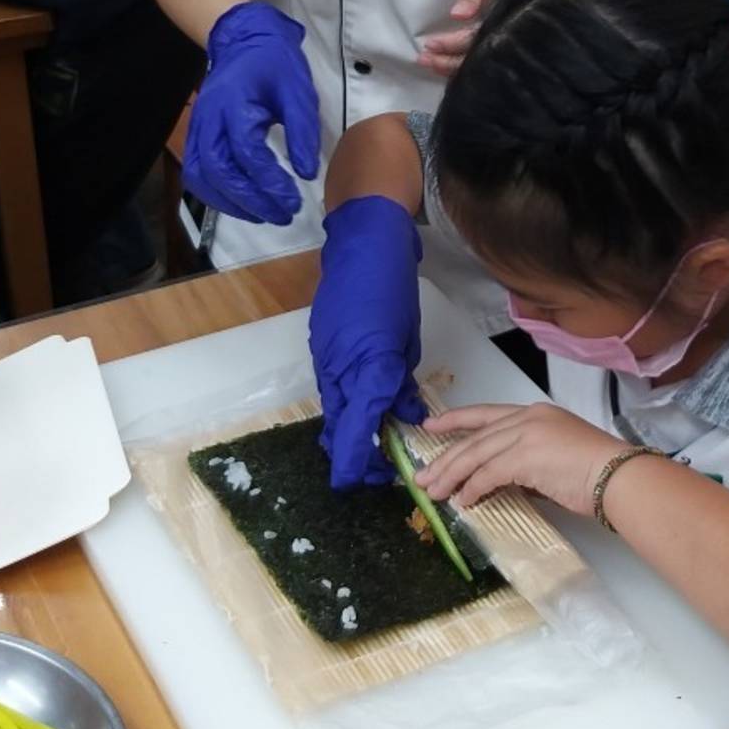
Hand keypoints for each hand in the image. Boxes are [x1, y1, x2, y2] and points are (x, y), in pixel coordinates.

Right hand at [182, 2, 320, 225]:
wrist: (243, 39)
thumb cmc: (274, 62)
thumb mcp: (298, 90)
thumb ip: (302, 131)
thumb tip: (306, 172)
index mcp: (235, 104)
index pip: (247, 153)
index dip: (270, 181)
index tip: (294, 198)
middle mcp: (209, 119)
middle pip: (220, 171)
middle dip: (251, 200)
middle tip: (283, 214)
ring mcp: (199, 127)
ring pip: (202, 177)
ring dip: (230, 203)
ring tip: (263, 215)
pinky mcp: (198, 134)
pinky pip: (197, 172)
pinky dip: (215, 194)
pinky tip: (240, 204)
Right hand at [310, 196, 425, 489]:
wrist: (362, 245)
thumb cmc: (392, 288)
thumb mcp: (408, 341)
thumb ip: (403, 383)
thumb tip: (408, 414)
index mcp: (368, 370)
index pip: (356, 433)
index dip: (358, 465)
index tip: (368, 483)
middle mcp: (339, 371)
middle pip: (339, 430)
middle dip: (356, 455)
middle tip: (381, 467)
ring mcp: (324, 360)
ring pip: (333, 411)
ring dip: (351, 431)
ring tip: (378, 439)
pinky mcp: (320, 350)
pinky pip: (331, 388)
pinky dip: (346, 404)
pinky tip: (365, 404)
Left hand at [417, 0, 564, 75]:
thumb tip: (458, 15)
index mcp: (508, 11)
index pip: (476, 39)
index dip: (451, 46)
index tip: (428, 47)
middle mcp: (515, 26)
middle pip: (482, 56)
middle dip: (450, 62)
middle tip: (423, 61)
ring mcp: (520, 28)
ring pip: (489, 56)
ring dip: (460, 62)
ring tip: (433, 63)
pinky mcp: (520, 25)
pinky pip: (496, 47)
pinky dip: (475, 55)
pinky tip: (458, 57)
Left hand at [419, 402, 626, 517]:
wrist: (619, 477)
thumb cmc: (596, 473)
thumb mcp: (555, 460)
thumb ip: (525, 465)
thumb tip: (499, 483)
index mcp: (536, 413)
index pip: (486, 414)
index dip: (456, 419)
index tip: (431, 426)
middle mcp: (528, 418)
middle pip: (475, 437)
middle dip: (446, 457)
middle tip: (424, 476)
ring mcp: (527, 434)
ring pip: (476, 453)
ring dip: (452, 475)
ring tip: (434, 492)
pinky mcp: (526, 456)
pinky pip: (489, 473)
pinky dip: (473, 489)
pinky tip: (464, 501)